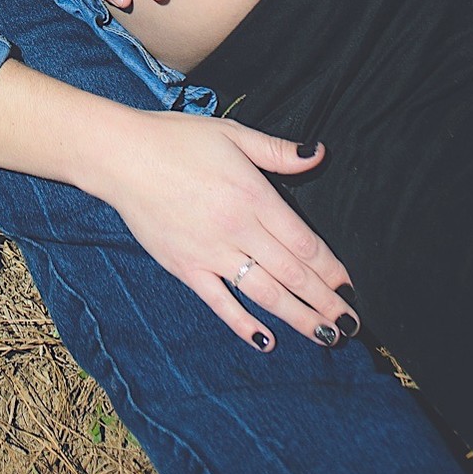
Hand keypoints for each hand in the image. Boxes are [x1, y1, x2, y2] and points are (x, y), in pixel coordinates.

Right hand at [92, 108, 357, 350]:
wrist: (121, 155)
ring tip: (325, 336)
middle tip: (351, 324)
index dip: (331, 268)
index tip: (350, 286)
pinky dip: (244, 324)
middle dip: (325, 301)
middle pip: (292, 274)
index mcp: (253, 195)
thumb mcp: (232, 133)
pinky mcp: (185, 267)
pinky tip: (266, 339)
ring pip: (264, 294)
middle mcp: (237, 229)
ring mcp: (210, 253)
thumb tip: (319, 153)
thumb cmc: (176, 139)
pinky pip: (220, 303)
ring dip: (298, 318)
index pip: (304, 242)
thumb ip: (277, 150)